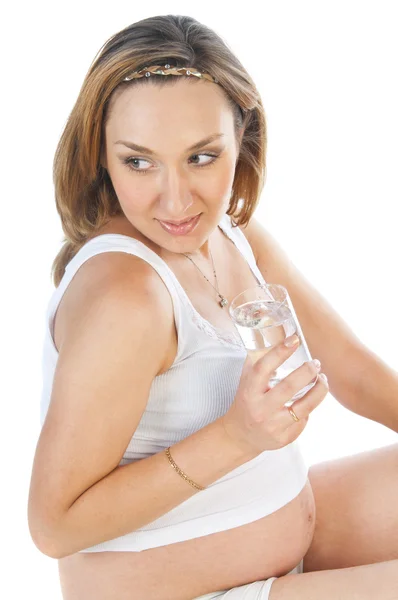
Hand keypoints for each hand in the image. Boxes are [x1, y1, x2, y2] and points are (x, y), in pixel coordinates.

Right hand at [219, 336, 328, 455]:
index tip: (294, 339)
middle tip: (316, 363)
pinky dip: (309, 408)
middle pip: (289, 387)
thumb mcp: (246, 380)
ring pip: (304, 407)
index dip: (280, 352)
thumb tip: (278, 337)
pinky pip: (303, 420)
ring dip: (319, 391)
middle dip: (307, 372)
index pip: (263, 367)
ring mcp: (272, 425)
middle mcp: (260, 408)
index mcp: (249, 390)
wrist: (240, 435)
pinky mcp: (284, 438)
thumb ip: (257, 361)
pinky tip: (309, 401)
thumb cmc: (246, 400)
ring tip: (324, 379)